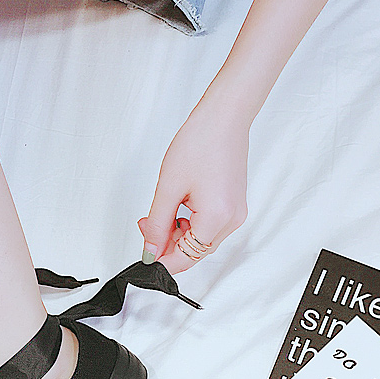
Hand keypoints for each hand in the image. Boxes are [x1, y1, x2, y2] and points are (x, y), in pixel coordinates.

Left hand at [138, 101, 249, 274]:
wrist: (224, 117)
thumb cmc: (200, 143)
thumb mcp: (168, 189)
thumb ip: (157, 225)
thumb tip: (150, 250)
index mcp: (217, 218)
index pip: (186, 258)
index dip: (161, 261)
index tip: (144, 256)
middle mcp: (231, 220)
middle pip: (194, 252)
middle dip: (166, 244)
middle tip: (146, 225)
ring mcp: (235, 213)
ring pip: (200, 240)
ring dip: (177, 234)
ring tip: (160, 213)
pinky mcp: (233, 206)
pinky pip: (208, 227)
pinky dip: (189, 225)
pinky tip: (176, 210)